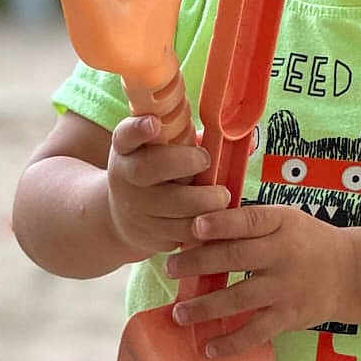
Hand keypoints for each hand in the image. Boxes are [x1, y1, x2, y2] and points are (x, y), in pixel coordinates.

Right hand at [106, 115, 230, 255]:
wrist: (123, 215)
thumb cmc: (156, 172)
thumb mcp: (161, 151)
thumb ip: (188, 140)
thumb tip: (237, 137)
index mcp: (127, 149)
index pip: (126, 134)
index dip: (139, 128)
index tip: (154, 124)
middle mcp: (125, 178)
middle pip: (146, 169)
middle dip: (183, 163)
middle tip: (207, 160)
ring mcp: (134, 210)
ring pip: (167, 209)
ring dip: (202, 203)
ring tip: (223, 197)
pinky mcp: (148, 237)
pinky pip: (179, 235)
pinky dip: (203, 228)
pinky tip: (217, 222)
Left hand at [163, 205, 354, 357]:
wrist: (350, 272)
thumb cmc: (305, 241)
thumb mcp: (286, 220)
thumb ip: (249, 223)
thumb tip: (197, 225)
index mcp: (281, 224)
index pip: (248, 221)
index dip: (221, 223)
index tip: (194, 226)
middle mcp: (284, 255)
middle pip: (235, 259)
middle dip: (197, 264)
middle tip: (169, 268)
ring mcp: (286, 289)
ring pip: (240, 299)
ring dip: (205, 308)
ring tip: (179, 314)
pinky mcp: (289, 317)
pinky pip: (256, 333)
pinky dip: (232, 343)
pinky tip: (209, 348)